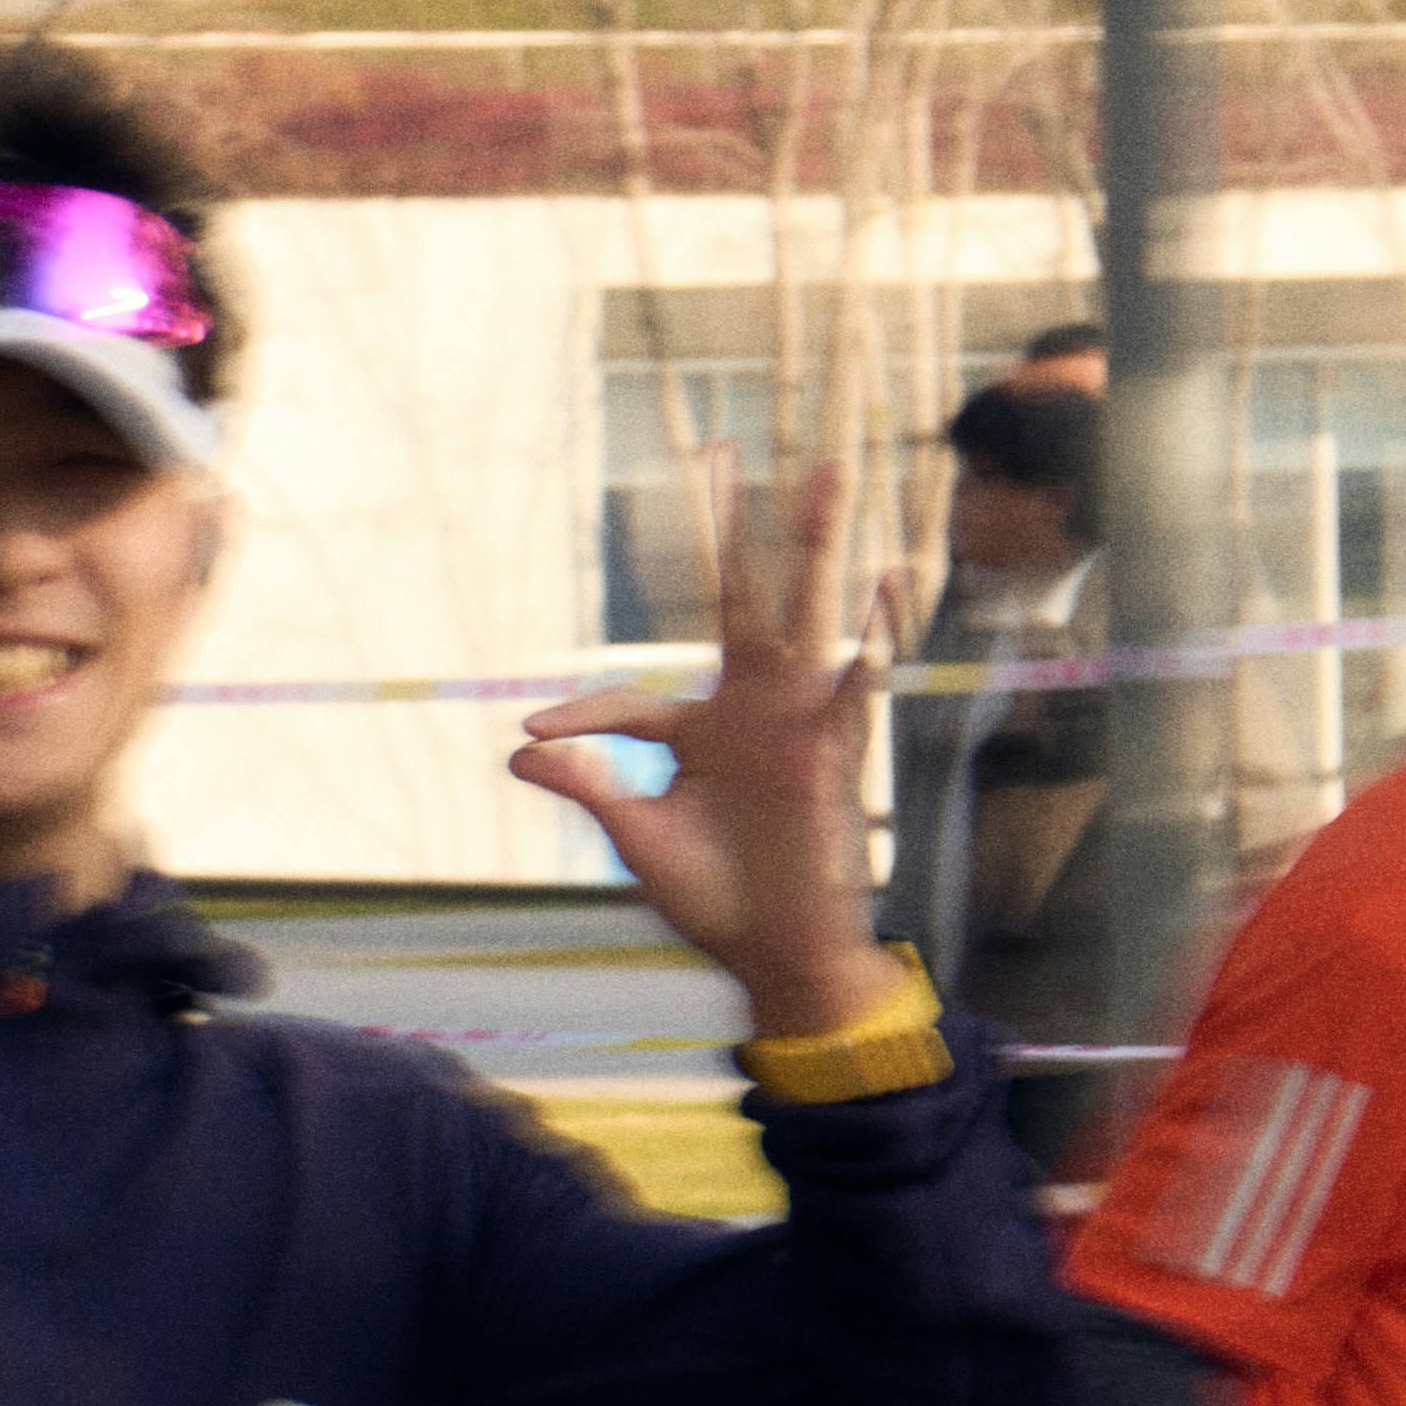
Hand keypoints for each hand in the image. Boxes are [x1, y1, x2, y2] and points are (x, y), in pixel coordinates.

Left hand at [514, 453, 890, 1038]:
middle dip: (723, 527)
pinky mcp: (830, 748)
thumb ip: (588, 787)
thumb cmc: (713, 903)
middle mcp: (745, 709)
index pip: (629, 701)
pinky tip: (887, 582)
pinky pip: (855, 682)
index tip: (533, 736)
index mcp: (695, 733)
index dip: (579, 720)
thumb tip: (517, 750)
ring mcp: (791, 720)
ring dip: (811, 542)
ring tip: (823, 471)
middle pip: (732, 600)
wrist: (776, 958)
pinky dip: (874, 634)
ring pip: (801, 611)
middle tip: (713, 447)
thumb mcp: (637, 840)